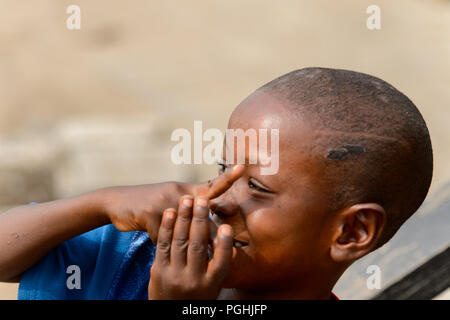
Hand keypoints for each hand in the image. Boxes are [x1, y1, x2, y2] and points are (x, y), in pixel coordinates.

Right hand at [100, 165, 244, 243]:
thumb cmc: (150, 203)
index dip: (227, 178)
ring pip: (185, 228)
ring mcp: (164, 202)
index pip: (211, 184)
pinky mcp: (149, 214)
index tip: (242, 169)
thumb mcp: (172, 198)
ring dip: (188, 241)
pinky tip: (154, 239)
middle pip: (202, 209)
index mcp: (185, 190)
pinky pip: (163, 237)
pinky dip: (160, 242)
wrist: (117, 202)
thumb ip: (193, 204)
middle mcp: (177, 193)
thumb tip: (218, 214)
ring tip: (191, 253)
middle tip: (226, 225)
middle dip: (213, 221)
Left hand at [148, 196, 234, 299]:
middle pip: (198, 246)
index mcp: (211, 284)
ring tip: (186, 200)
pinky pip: (163, 246)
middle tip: (202, 200)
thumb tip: (223, 234)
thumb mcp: (212, 286)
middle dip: (200, 220)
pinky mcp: (158, 271)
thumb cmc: (196, 295)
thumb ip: (217, 264)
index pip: (221, 263)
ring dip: (183, 218)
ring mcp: (174, 276)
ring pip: (180, 242)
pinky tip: (170, 212)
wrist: (172, 313)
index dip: (224, 244)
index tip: (226, 226)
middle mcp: (193, 281)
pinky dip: (167, 227)